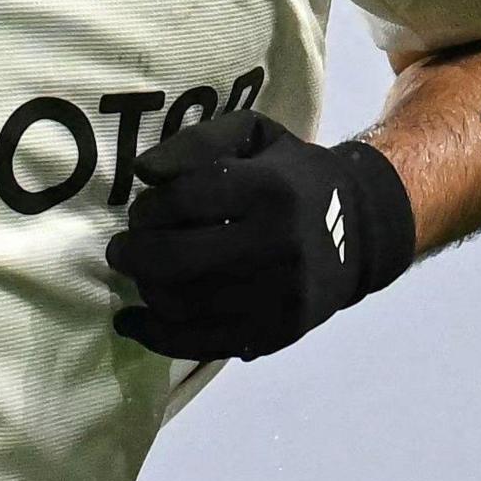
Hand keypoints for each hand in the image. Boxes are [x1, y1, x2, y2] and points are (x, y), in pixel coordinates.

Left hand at [106, 110, 413, 358]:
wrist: (357, 232)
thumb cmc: (293, 177)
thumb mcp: (254, 136)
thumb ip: (197, 142)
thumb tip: (144, 173)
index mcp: (271, 189)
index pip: (182, 200)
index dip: (148, 207)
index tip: (144, 210)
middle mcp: (277, 246)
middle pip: (175, 259)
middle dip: (134, 254)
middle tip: (123, 249)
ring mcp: (277, 297)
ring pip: (182, 304)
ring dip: (146, 289)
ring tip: (143, 274)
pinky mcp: (274, 333)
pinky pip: (199, 343)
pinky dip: (155, 335)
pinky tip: (132, 321)